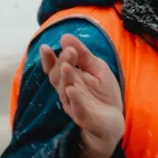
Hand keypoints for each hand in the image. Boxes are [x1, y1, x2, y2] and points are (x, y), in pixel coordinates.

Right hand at [40, 33, 123, 157]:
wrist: (113, 120)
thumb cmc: (103, 93)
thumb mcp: (96, 68)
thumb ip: (83, 54)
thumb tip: (65, 36)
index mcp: (69, 80)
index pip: (54, 68)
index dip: (48, 59)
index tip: (44, 47)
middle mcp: (67, 92)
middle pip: (59, 77)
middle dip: (62, 63)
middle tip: (69, 51)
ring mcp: (74, 104)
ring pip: (66, 91)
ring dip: (66, 78)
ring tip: (67, 66)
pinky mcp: (85, 116)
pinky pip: (78, 108)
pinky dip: (75, 99)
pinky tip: (73, 90)